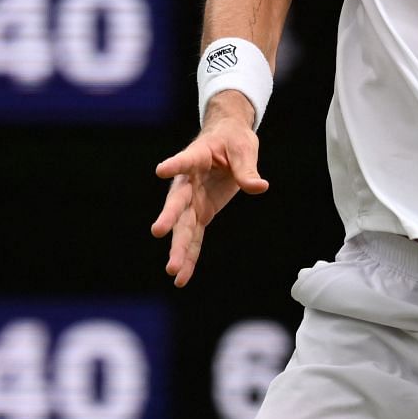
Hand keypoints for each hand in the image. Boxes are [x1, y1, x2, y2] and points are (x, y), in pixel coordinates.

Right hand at [150, 101, 268, 286]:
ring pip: (183, 227)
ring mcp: (192, 201)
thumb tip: (259, 186)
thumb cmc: (232, 140)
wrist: (227, 140)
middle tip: (158, 231)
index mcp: (196, 157)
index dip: (174, 165)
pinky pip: (195, 237)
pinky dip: (189, 257)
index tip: (162, 170)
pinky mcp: (201, 213)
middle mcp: (187, 182)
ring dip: (178, 248)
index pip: (184, 161)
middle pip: (177, 202)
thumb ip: (246, 169)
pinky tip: (181, 278)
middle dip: (169, 218)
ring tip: (172, 270)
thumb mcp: (243, 149)